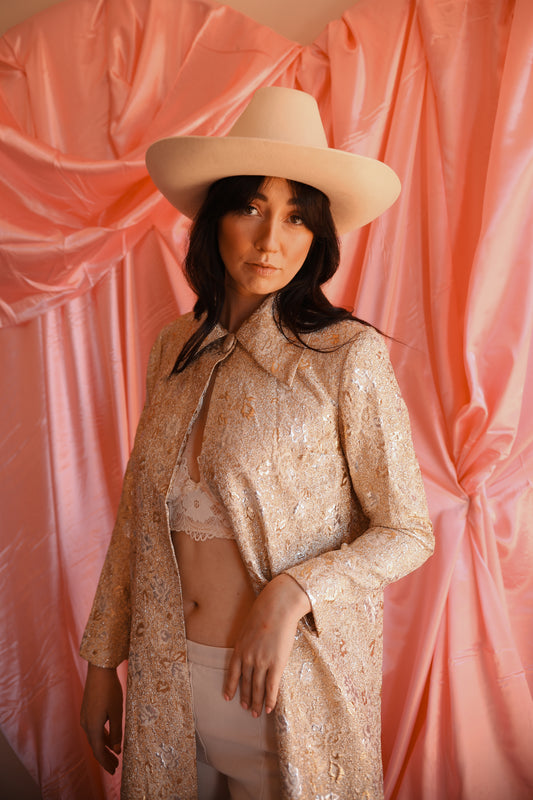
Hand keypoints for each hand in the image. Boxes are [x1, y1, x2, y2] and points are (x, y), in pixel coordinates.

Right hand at [80, 663, 122, 773]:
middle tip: (115, 767)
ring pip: (94, 738)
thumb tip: (116, 750)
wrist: (99, 670)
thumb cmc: (110, 690)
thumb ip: (116, 731)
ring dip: (104, 748)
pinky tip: (109, 738)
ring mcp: (85, 717)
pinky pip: (94, 729)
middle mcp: (86, 724)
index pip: (99, 751)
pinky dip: (101, 737)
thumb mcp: (117, 712)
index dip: (106, 762)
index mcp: (93, 726)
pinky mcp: (87, 710)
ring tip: (113, 755)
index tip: (114, 771)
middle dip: (105, 758)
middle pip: (96, 746)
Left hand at [223, 574, 310, 716]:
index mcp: (239, 648)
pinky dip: (270, 700)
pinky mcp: (276, 664)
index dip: (230, 687)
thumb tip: (248, 652)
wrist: (278, 607)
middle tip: (247, 709)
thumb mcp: (247, 628)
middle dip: (246, 698)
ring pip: (258, 688)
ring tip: (257, 713)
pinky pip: (272, 687)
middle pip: (246, 683)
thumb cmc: (264, 613)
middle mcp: (248, 658)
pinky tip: (269, 708)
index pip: (232, 673)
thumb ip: (246, 643)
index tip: (228, 698)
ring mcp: (262, 662)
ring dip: (257, 703)